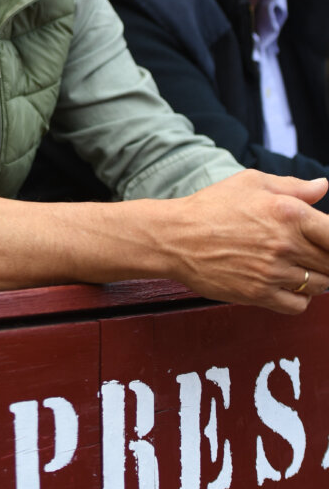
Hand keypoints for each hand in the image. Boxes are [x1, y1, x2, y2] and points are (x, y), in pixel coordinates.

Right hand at [162, 171, 328, 313]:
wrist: (176, 237)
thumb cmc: (211, 206)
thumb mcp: (251, 183)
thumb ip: (293, 186)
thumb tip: (323, 186)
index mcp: (289, 213)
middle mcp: (285, 245)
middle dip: (327, 258)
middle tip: (313, 253)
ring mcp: (273, 272)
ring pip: (320, 285)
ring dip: (316, 277)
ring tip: (299, 266)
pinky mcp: (259, 295)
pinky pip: (299, 305)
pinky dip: (300, 298)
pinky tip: (288, 284)